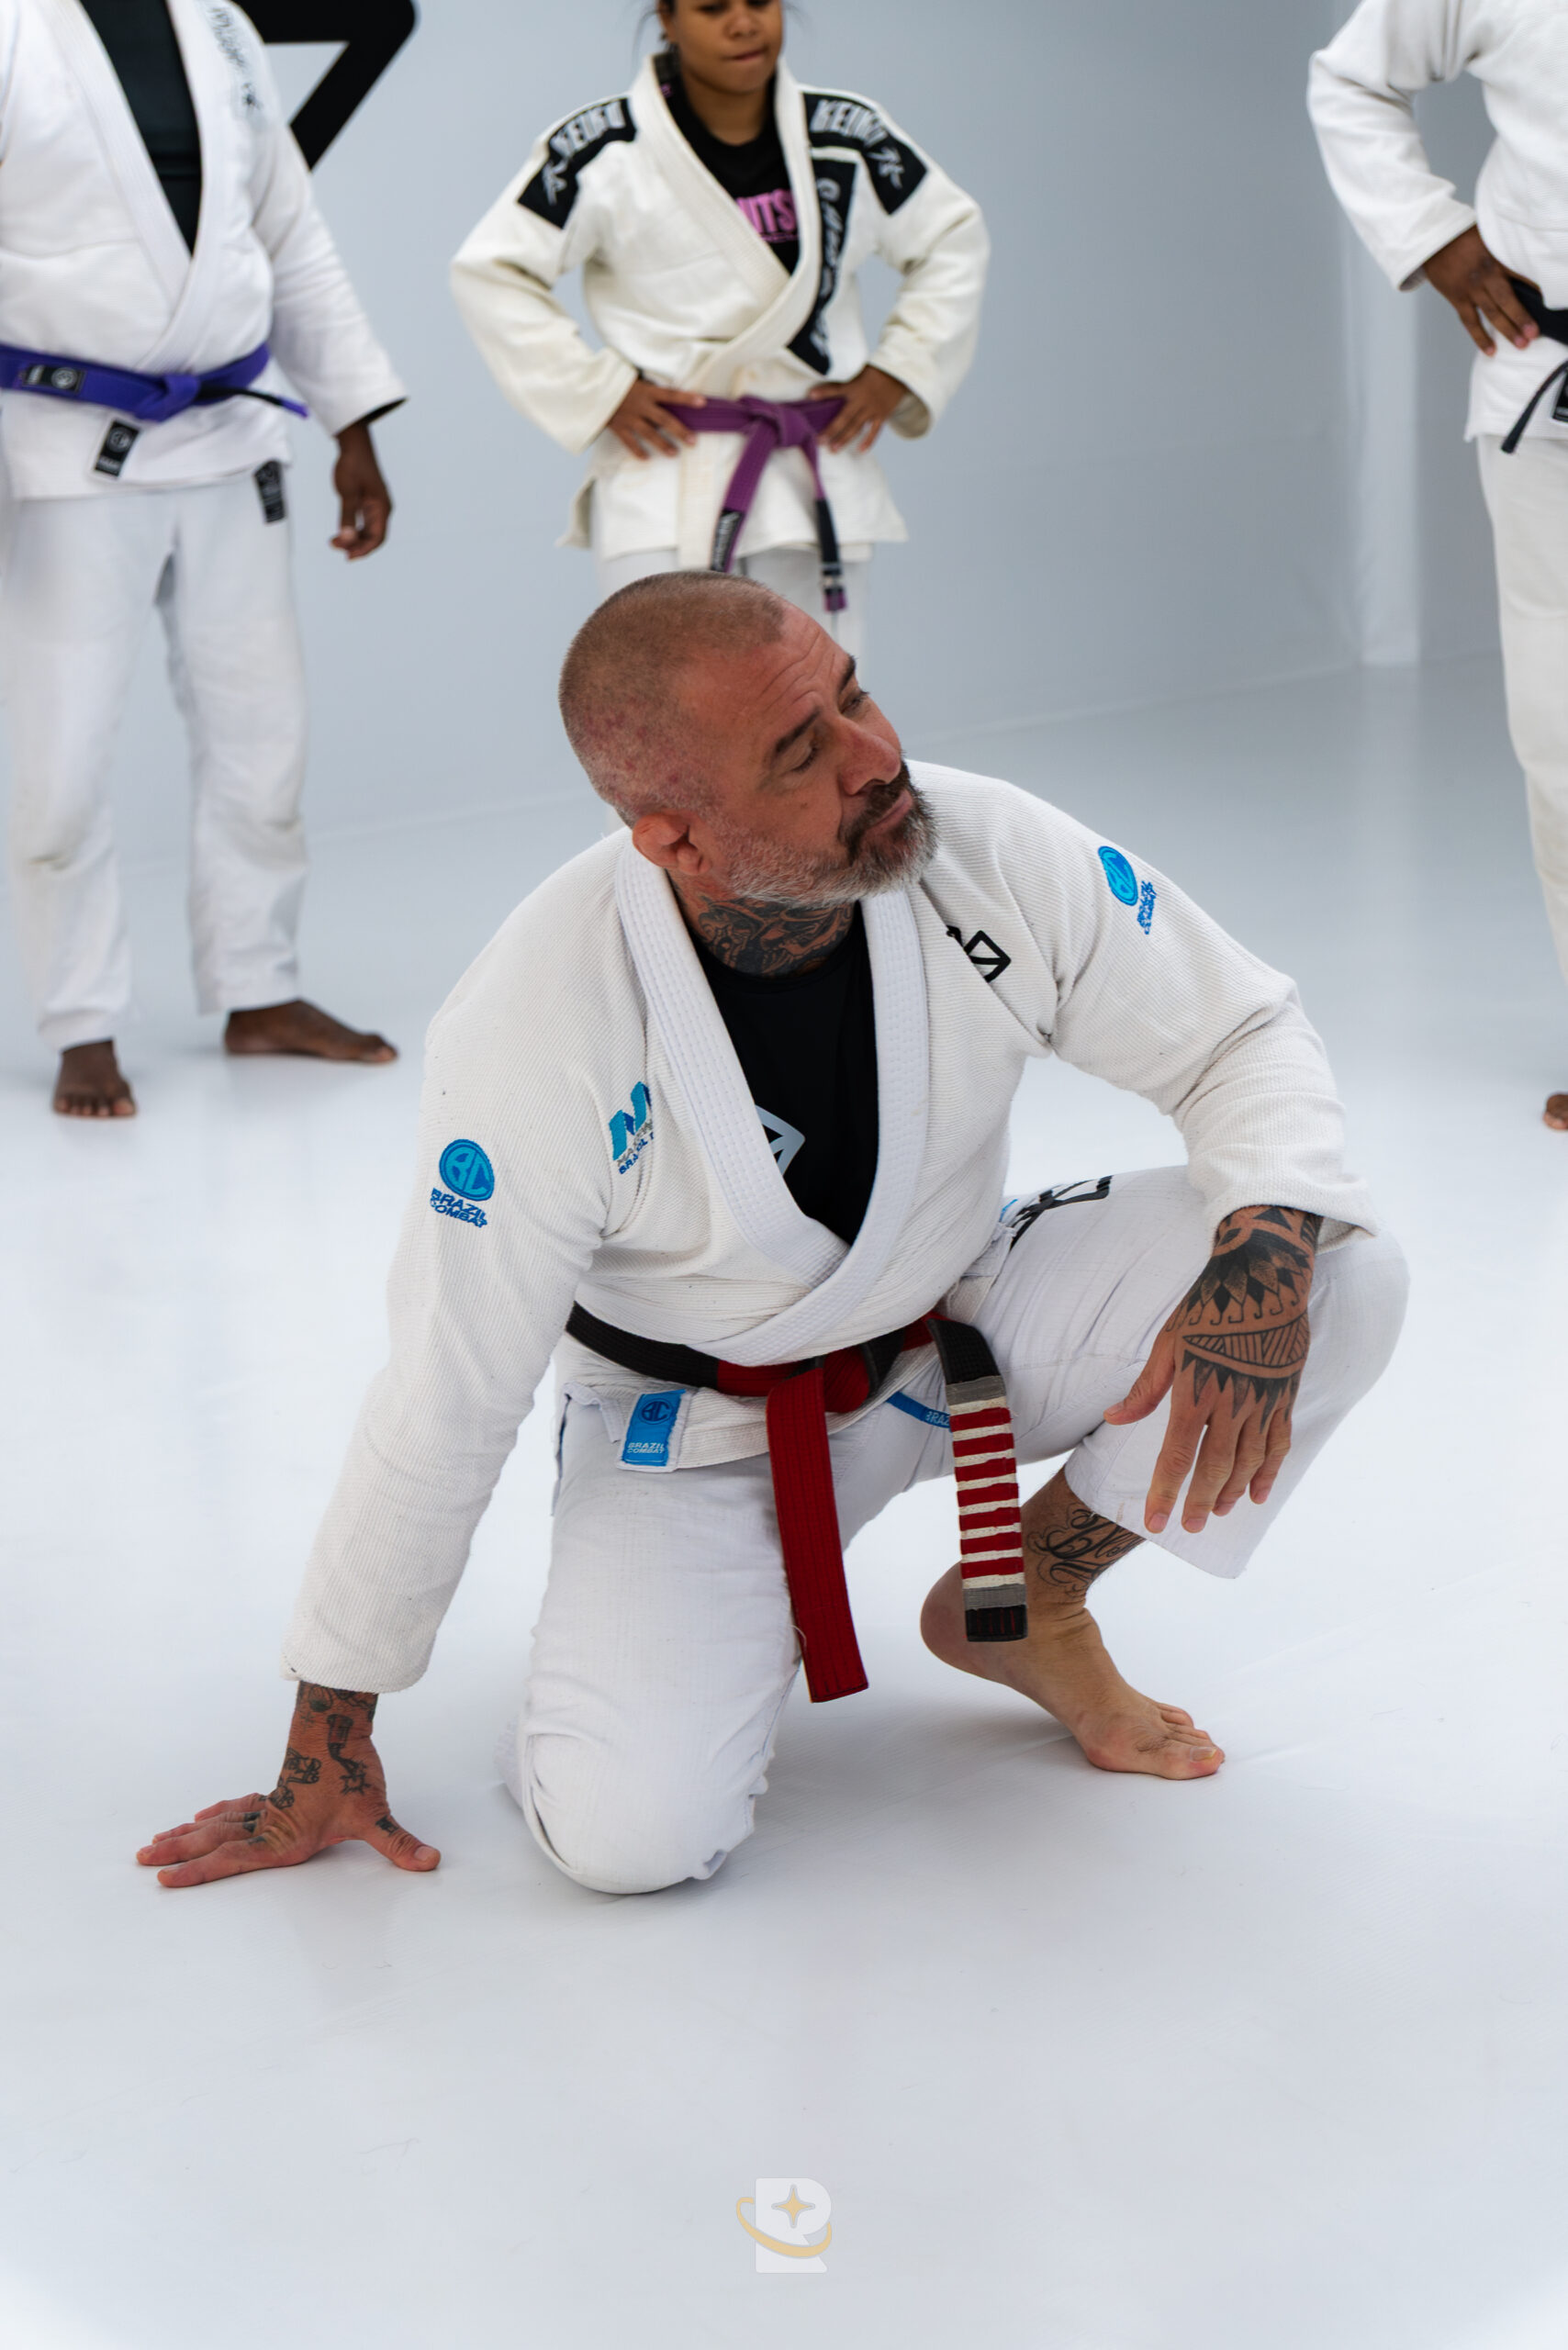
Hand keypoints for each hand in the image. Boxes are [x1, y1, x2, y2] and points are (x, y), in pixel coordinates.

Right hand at [137, 1685, 438, 1888]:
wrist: (338, 1725)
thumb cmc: (351, 1771)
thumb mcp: (374, 1813)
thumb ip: (397, 1844)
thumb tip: (430, 1863)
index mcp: (283, 1837)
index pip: (233, 1859)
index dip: (198, 1872)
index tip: (164, 1880)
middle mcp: (268, 1822)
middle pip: (212, 1839)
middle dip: (177, 1854)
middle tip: (142, 1860)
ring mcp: (268, 1803)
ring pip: (218, 1821)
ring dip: (187, 1834)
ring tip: (156, 1841)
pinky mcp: (275, 1788)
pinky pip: (235, 1804)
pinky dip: (215, 1812)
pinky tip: (201, 1816)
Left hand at [331, 419, 392, 557]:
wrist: (354, 445)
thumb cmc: (353, 465)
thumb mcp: (348, 493)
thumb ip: (347, 517)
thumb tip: (346, 540)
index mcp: (382, 508)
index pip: (377, 538)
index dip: (364, 550)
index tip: (348, 556)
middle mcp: (381, 510)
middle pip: (372, 538)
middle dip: (355, 546)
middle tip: (336, 547)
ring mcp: (375, 507)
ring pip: (367, 532)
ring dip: (352, 539)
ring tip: (334, 541)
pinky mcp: (367, 503)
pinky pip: (362, 523)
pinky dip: (352, 530)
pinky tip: (340, 532)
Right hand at [608, 378, 704, 458]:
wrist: (591, 387)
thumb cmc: (615, 380)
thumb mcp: (634, 378)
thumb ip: (648, 387)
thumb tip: (665, 396)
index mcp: (646, 391)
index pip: (671, 394)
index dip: (687, 398)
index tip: (703, 403)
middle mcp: (640, 405)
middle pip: (665, 420)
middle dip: (680, 431)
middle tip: (693, 442)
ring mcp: (629, 418)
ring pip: (650, 434)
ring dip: (663, 445)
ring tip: (674, 454)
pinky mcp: (618, 427)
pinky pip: (630, 442)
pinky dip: (638, 451)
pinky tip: (646, 459)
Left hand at [817, 364, 905, 452]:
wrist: (899, 373)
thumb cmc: (876, 370)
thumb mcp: (859, 370)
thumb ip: (847, 379)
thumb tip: (831, 379)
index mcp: (855, 387)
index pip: (836, 389)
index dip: (824, 392)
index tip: (810, 395)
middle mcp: (862, 400)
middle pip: (844, 418)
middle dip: (831, 430)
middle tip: (819, 441)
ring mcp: (872, 410)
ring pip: (856, 427)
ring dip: (844, 439)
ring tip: (833, 449)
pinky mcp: (882, 415)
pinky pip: (874, 431)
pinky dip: (868, 441)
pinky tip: (860, 450)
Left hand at [1104, 1205, 1321, 1536]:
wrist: (1264, 1279)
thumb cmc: (1208, 1307)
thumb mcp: (1167, 1343)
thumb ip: (1145, 1389)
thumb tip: (1114, 1419)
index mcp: (1195, 1391)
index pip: (1177, 1455)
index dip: (1165, 1491)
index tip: (1154, 1521)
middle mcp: (1231, 1404)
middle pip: (1215, 1468)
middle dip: (1200, 1502)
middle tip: (1189, 1527)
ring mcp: (1262, 1402)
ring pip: (1248, 1462)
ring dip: (1233, 1492)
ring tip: (1218, 1512)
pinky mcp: (1284, 1396)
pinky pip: (1279, 1444)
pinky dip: (1270, 1473)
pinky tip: (1260, 1495)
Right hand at [1423, 226, 1539, 355]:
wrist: (1433, 241)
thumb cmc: (1462, 237)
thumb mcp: (1488, 236)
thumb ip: (1503, 251)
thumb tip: (1521, 267)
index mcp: (1496, 257)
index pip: (1520, 275)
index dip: (1535, 289)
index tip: (1547, 301)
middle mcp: (1485, 275)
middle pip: (1507, 299)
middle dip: (1522, 317)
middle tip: (1534, 333)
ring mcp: (1471, 289)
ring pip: (1492, 313)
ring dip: (1507, 329)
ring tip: (1521, 344)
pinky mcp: (1458, 298)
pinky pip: (1470, 322)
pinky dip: (1480, 337)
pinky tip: (1491, 350)